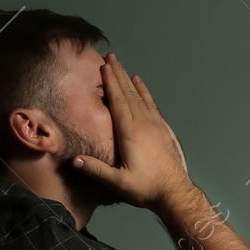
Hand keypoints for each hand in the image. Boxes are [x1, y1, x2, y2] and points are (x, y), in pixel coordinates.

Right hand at [72, 52, 190, 210]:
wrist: (174, 192)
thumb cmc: (146, 188)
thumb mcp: (118, 182)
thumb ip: (96, 170)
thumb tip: (74, 160)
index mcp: (131, 132)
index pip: (118, 102)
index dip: (111, 83)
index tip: (104, 67)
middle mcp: (144, 124)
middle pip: (129, 93)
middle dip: (119, 75)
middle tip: (111, 58)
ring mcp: (155, 125)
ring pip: (141, 97)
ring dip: (130, 81)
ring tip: (123, 68)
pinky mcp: (163, 130)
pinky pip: (152, 105)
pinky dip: (145, 93)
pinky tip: (142, 87)